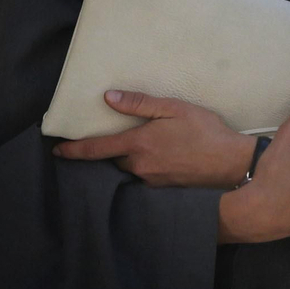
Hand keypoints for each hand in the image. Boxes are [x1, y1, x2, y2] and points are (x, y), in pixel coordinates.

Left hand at [53, 90, 255, 189]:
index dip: (74, 150)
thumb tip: (108, 98)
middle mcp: (140, 166)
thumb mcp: (174, 108)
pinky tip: (158, 161)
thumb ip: (140, 103)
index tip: (58, 150)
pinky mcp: (163, 190)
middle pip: (113, 160)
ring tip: (139, 149)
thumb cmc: (206, 131)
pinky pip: (144, 178)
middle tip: (112, 140)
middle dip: (109, 152)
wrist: (231, 164)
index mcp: (139, 144)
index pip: (97, 149)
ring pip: (129, 169)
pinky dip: (143, 169)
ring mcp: (151, 181)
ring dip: (128, 160)